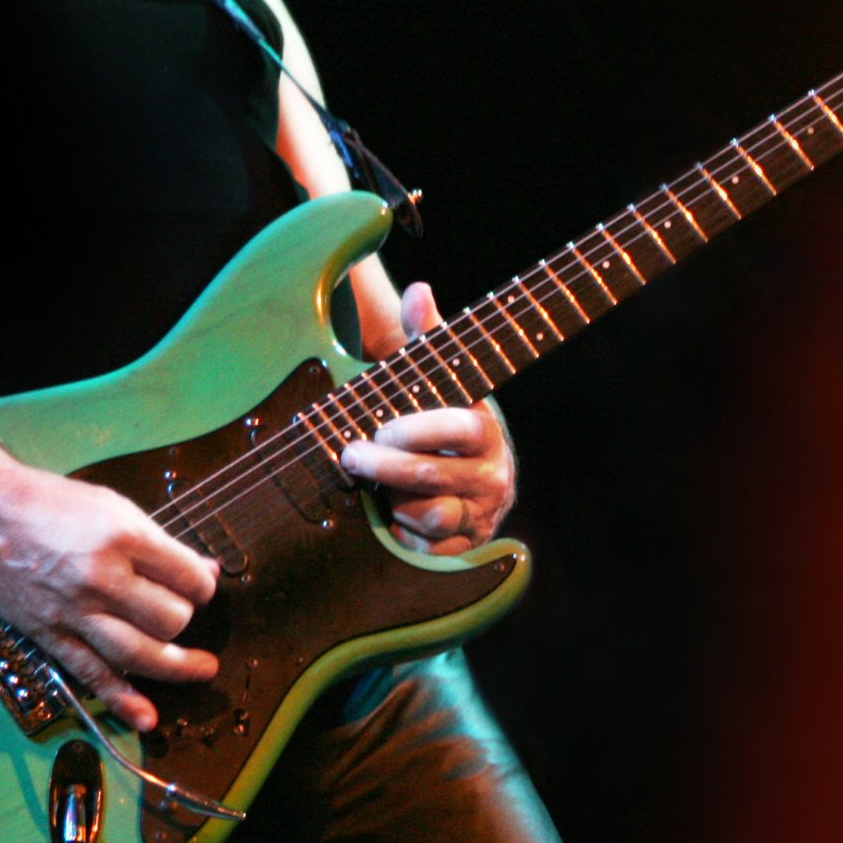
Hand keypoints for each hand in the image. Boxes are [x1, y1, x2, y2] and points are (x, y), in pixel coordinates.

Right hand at [0, 449, 221, 731]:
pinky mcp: (50, 635)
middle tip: (177, 608)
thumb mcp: (113, 508)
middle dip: (184, 617)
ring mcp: (74, 611)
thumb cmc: (48, 503)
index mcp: (121, 538)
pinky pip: (92, 674)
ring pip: (140, 653)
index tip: (199, 586)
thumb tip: (206, 569)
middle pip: (170, 618)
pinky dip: (122, 699)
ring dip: (177, 666)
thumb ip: (160, 543)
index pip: (187, 578)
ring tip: (202, 669)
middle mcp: (100, 578)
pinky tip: (147, 716)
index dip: (203, 585)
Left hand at [339, 282, 517, 555]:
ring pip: (432, 517)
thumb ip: (425, 338)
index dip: (419, 429)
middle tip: (351, 455)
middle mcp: (491, 475)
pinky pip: (429, 552)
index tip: (382, 427)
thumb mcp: (433, 380)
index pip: (463, 428)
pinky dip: (403, 536)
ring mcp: (479, 515)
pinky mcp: (463, 550)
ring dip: (395, 502)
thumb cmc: (436, 425)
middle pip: (436, 477)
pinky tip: (388, 518)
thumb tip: (420, 290)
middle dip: (387, 467)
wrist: (464, 487)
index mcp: (485, 430)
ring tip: (377, 489)